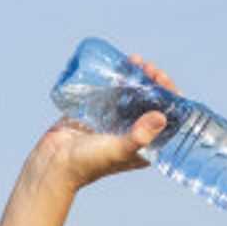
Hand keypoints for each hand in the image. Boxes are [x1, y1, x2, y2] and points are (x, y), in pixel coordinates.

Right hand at [28, 54, 181, 192]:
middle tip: (151, 69)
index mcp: (146, 147)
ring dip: (140, 78)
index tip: (164, 81)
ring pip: (136, 96)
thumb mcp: (117, 150)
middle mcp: (136, 134)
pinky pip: (116, 92)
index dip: (172, 100)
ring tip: (138, 62)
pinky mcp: (101, 113)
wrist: (53, 162)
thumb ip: (139, 136)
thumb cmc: (88, 163)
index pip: (169, 121)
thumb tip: (162, 117)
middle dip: (156, 84)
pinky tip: (124, 65)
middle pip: (154, 104)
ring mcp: (118, 122)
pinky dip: (122, 78)